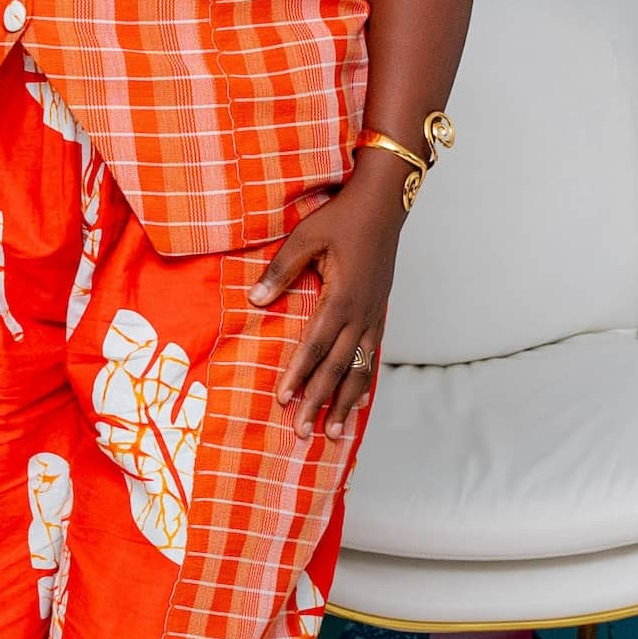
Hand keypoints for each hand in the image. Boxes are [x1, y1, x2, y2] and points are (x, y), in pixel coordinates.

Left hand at [248, 162, 405, 438]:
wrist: (383, 205)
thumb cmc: (341, 218)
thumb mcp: (305, 237)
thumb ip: (280, 271)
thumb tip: (254, 300)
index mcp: (341, 296)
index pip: (316, 345)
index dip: (299, 373)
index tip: (284, 399)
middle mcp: (361, 313)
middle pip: (338, 367)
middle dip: (319, 400)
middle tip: (304, 433)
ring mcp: (374, 315)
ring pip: (359, 369)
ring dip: (345, 402)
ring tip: (333, 431)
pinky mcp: (379, 312)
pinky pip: (372, 356)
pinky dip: (364, 382)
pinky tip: (357, 400)